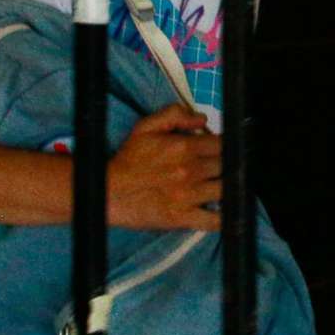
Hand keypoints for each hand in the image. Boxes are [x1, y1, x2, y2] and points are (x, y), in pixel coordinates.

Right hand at [107, 106, 222, 231]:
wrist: (109, 192)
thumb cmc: (127, 161)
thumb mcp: (146, 127)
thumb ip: (175, 115)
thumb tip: (202, 119)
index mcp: (184, 147)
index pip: (222, 144)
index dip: (222, 146)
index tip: (216, 150)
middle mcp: (190, 171)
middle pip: (226, 166)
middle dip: (224, 166)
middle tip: (215, 169)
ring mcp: (188, 196)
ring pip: (225, 189)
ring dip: (224, 187)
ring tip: (216, 186)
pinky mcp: (183, 217)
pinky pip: (215, 220)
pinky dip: (223, 217)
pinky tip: (221, 211)